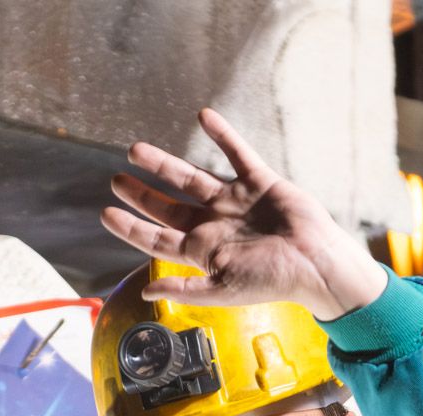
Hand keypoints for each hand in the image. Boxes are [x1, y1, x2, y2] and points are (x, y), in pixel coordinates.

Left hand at [101, 108, 386, 320]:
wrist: (316, 264)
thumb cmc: (273, 281)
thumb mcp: (222, 290)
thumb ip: (184, 289)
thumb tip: (146, 293)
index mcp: (204, 251)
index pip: (157, 238)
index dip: (131, 227)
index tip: (106, 214)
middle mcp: (214, 224)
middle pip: (168, 206)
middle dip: (141, 194)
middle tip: (115, 180)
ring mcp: (235, 202)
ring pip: (191, 177)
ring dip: (163, 164)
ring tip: (135, 150)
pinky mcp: (259, 182)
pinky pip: (237, 153)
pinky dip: (222, 135)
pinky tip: (204, 116)